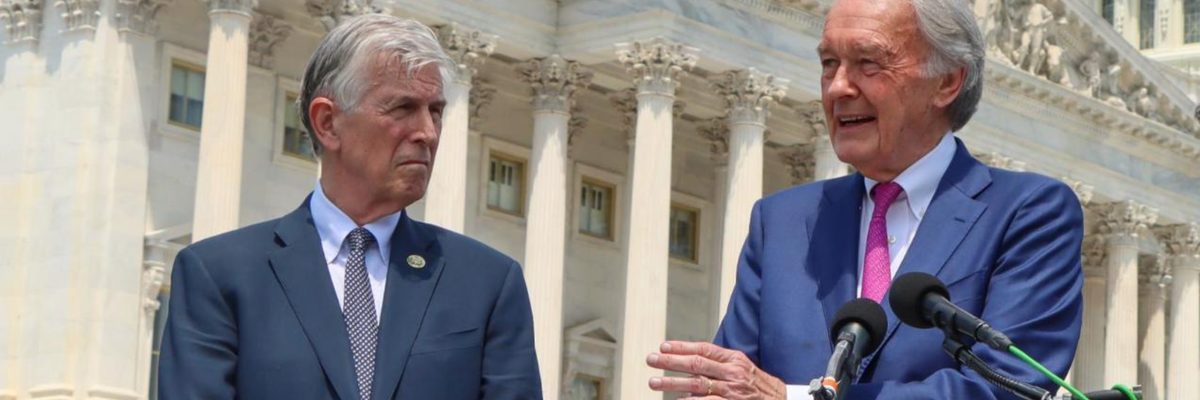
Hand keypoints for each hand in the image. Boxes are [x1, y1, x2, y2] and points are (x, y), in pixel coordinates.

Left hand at [646, 341, 786, 399]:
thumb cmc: (759, 385)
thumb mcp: (743, 367)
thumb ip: (721, 362)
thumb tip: (694, 357)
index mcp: (734, 359)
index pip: (703, 349)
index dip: (681, 347)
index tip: (663, 346)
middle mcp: (731, 372)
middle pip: (695, 363)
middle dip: (670, 361)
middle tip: (650, 359)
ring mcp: (731, 390)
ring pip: (697, 384)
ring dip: (673, 382)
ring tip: (654, 382)